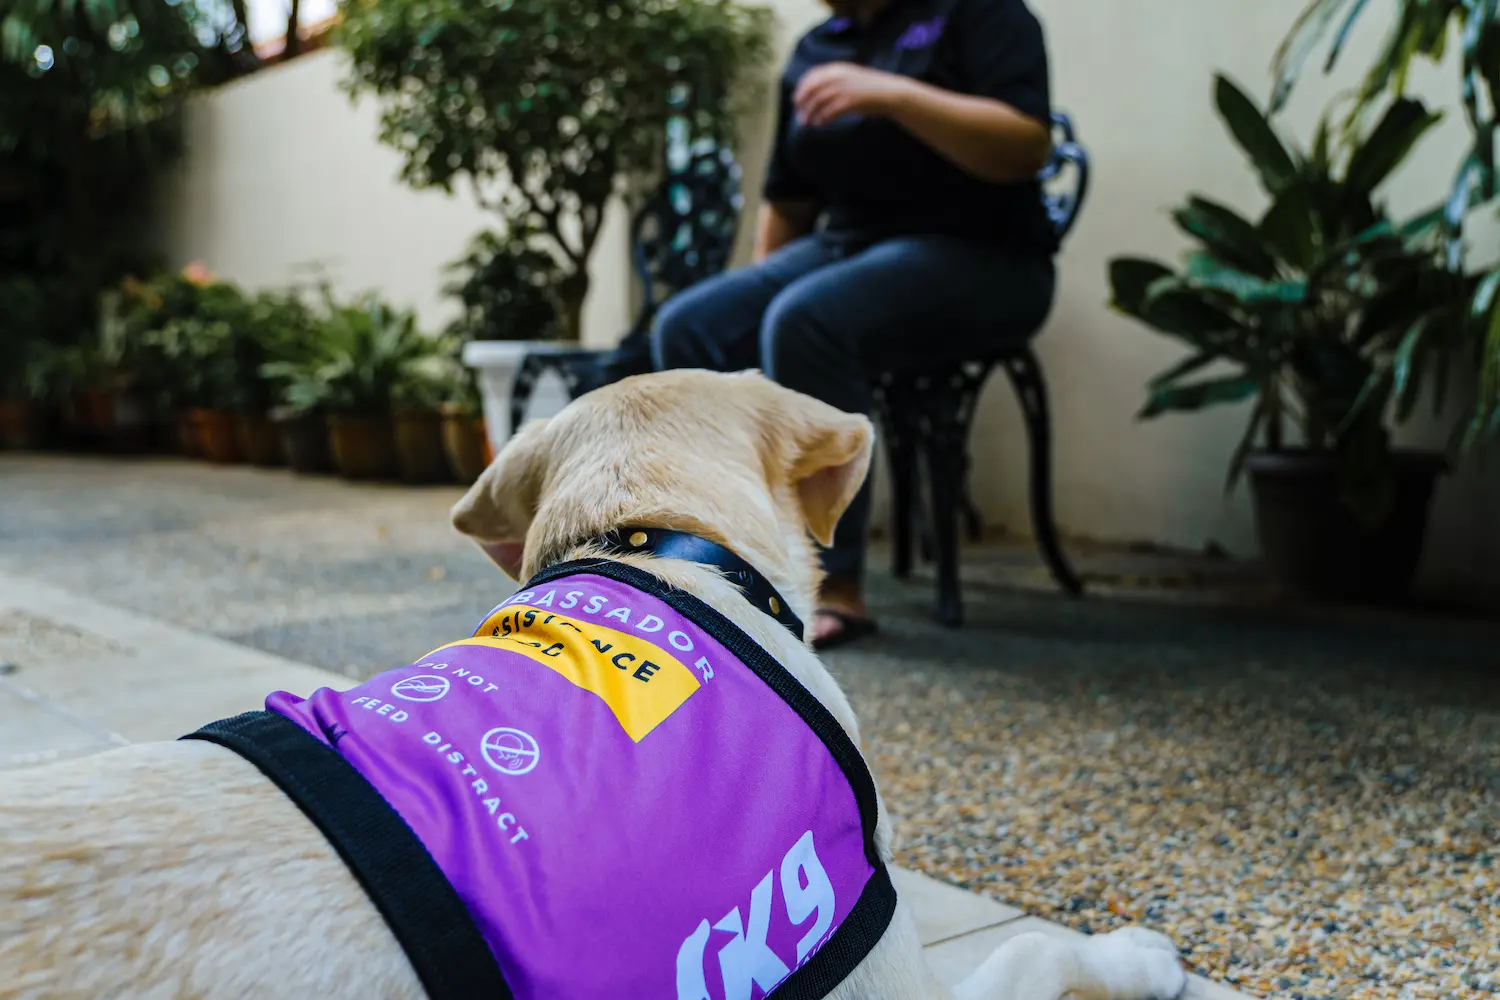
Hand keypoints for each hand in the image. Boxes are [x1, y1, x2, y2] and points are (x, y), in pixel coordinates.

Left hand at [792, 62, 913, 125]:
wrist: (891, 93)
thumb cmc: (870, 89)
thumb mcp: (850, 78)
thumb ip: (834, 82)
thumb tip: (815, 95)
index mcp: (838, 68)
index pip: (813, 75)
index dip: (802, 87)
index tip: (796, 99)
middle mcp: (839, 76)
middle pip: (813, 88)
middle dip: (803, 102)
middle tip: (800, 115)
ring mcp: (845, 88)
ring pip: (819, 101)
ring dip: (811, 113)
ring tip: (808, 123)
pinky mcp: (851, 100)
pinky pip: (831, 110)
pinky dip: (823, 117)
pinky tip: (821, 123)